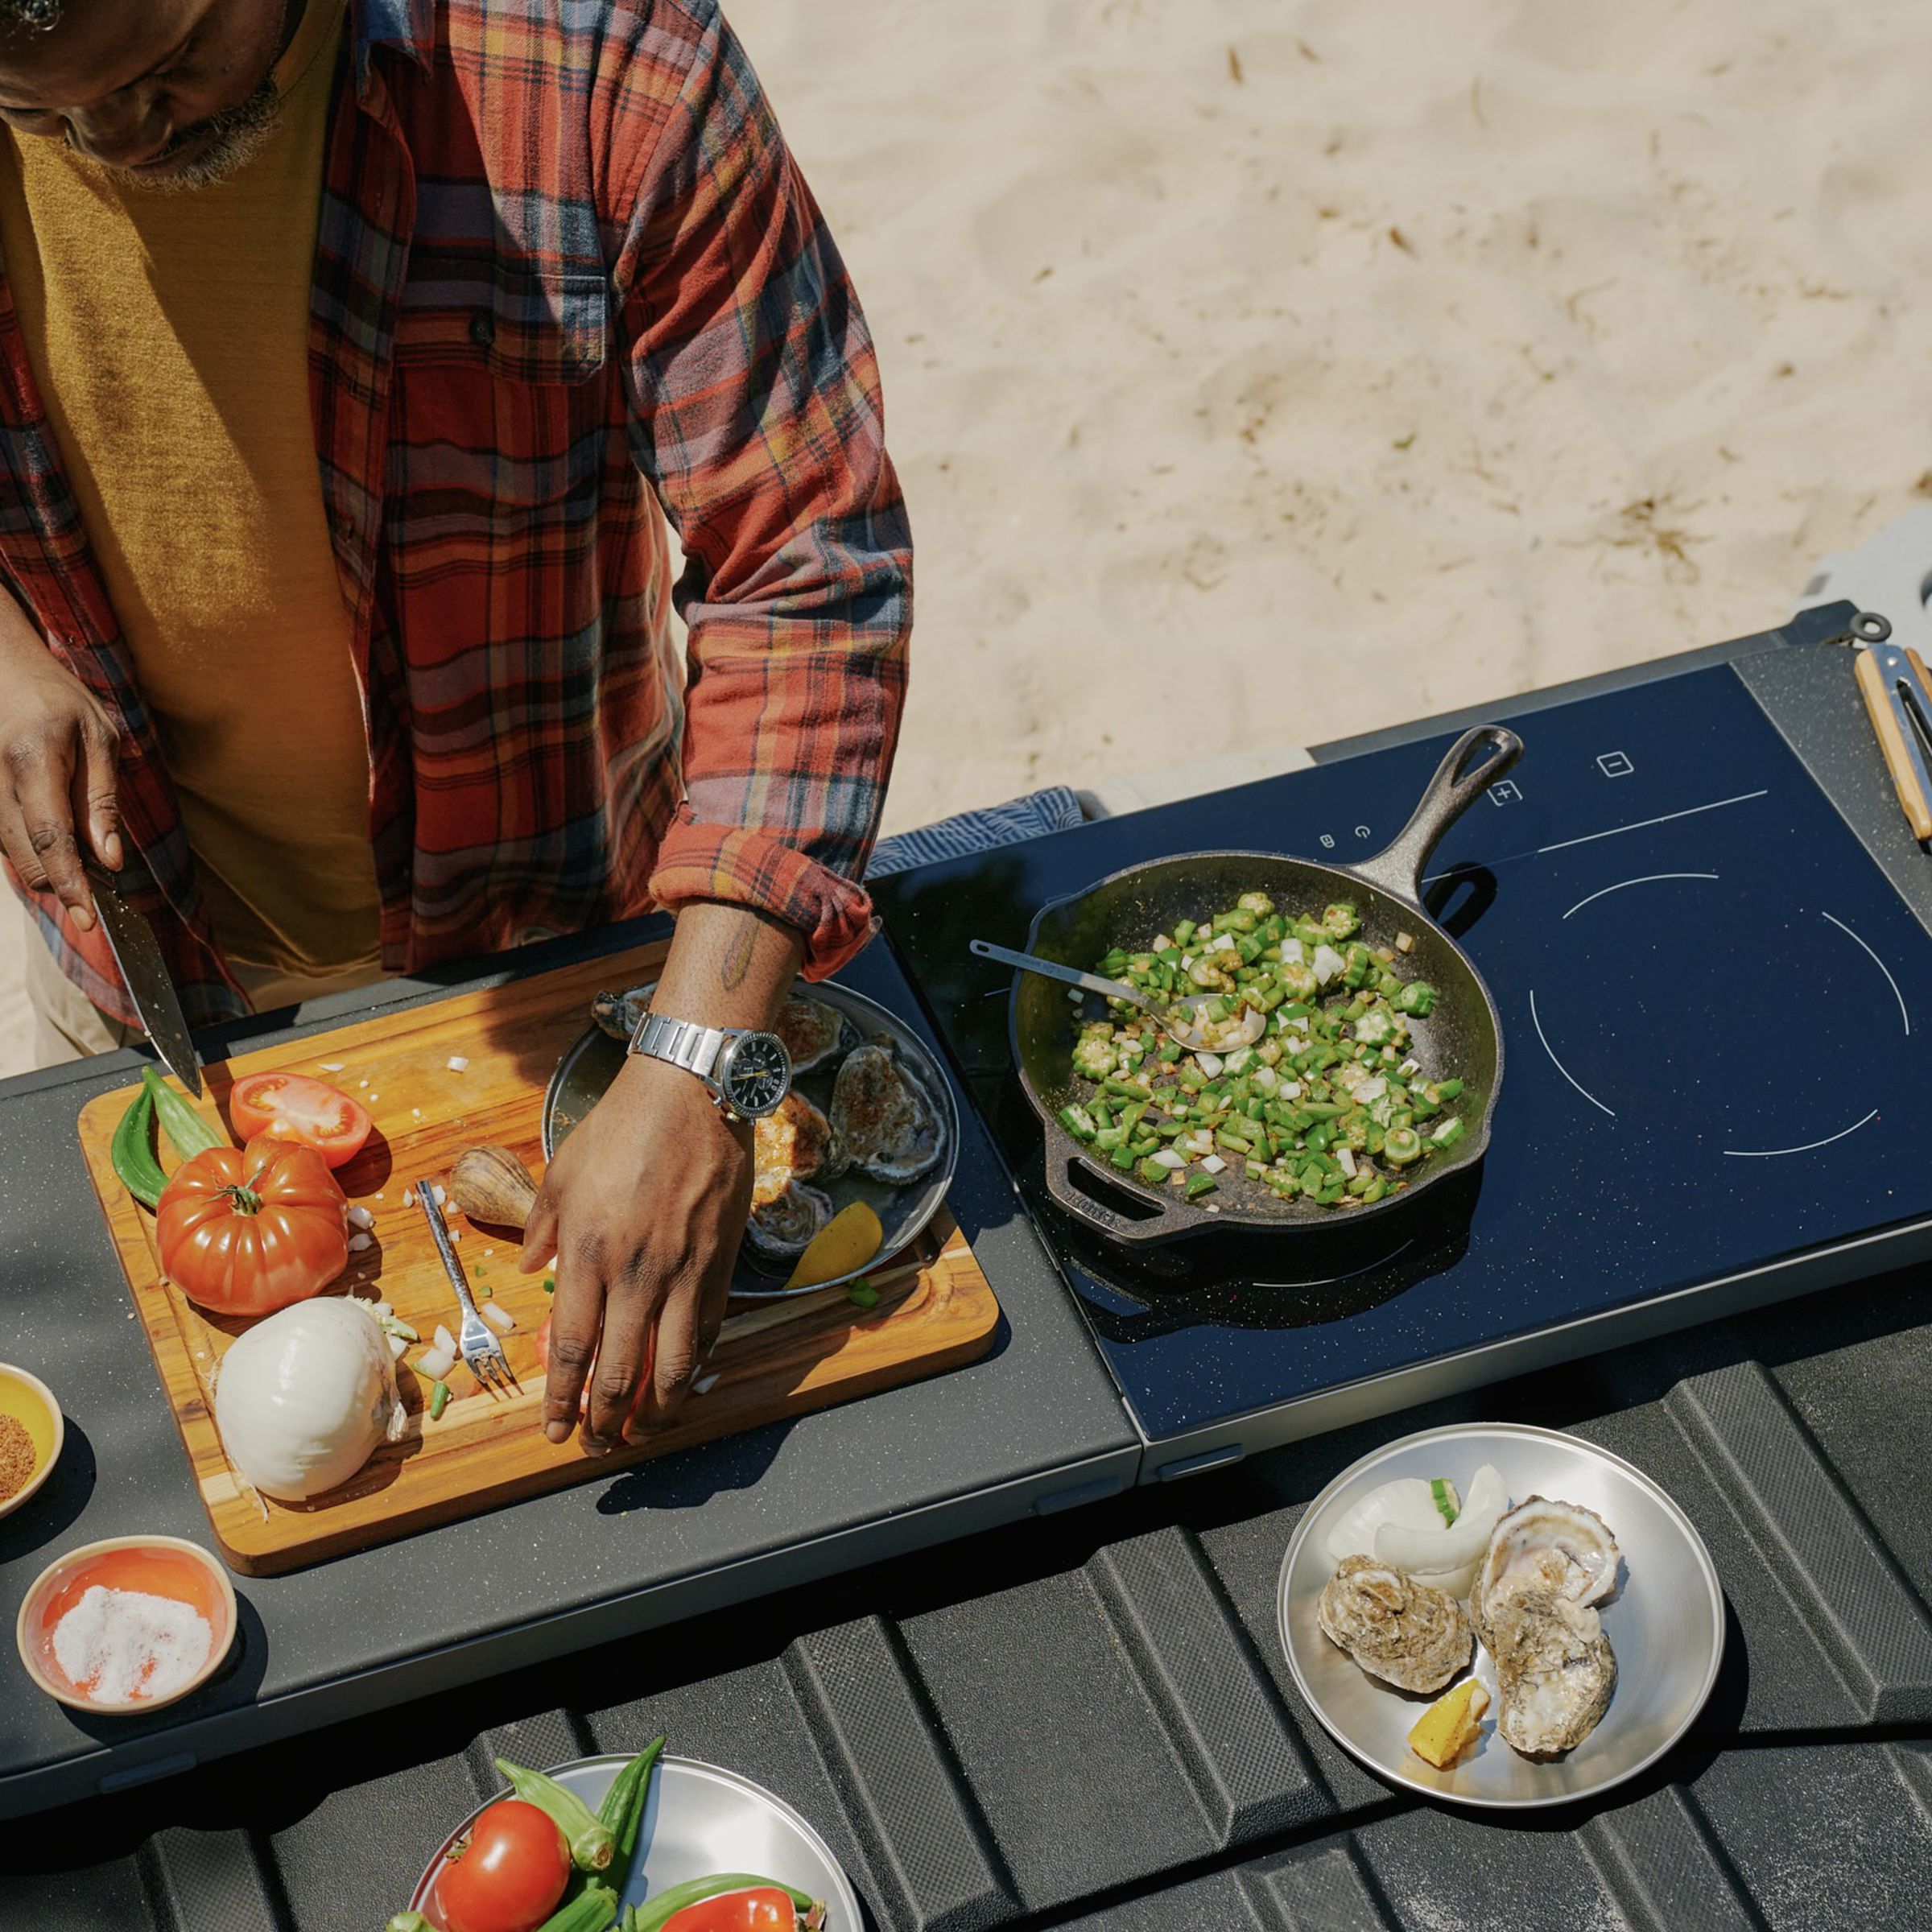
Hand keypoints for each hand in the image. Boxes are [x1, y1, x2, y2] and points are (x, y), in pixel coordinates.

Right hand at [0, 598, 121, 930]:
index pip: (50, 837)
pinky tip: (52, 838)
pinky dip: (29, 850)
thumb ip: (102, 800)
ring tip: (79, 856)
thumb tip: (110, 859)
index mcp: (34, 761)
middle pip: (26, 857)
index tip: (88, 918)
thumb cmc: (58, 698)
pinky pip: (0, 839)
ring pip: (10, 854)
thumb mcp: (99, 737)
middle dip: (61, 881)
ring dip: (45, 867)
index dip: (70, 882)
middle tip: (97, 883)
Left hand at [519, 1052, 751, 1449]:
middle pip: (620, 1371)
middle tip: (598, 1447)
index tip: (556, 1432)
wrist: (690, 1092)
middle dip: (606, 1421)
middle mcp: (636, 1273)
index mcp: (588, 1254)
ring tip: (643, 1431)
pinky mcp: (721, 1262)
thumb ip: (543, 1226)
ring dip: (657, 1410)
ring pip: (674, 1365)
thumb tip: (533, 1266)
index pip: (572, 1349)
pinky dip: (696, 1365)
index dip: (563, 1401)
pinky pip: (709, 1330)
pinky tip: (684, 1381)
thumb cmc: (621, 1127)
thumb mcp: (562, 1173)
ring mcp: (684, 1272)